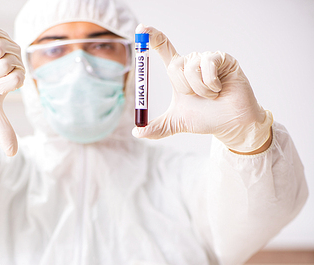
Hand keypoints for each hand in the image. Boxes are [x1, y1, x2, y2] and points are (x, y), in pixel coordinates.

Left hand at [132, 25, 272, 153]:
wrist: (230, 124)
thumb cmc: (206, 119)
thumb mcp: (176, 123)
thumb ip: (156, 128)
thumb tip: (137, 132)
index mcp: (178, 72)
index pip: (163, 48)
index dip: (152, 37)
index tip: (141, 29)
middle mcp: (191, 62)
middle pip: (174, 65)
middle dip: (182, 88)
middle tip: (195, 97)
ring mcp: (207, 59)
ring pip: (191, 68)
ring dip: (198, 89)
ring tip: (211, 95)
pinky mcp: (223, 58)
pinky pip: (208, 65)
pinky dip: (211, 83)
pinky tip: (220, 89)